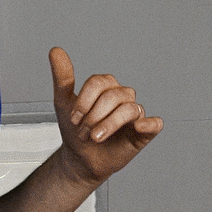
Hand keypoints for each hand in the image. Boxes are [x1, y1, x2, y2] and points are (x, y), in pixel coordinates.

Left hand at [50, 47, 162, 185]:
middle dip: (94, 116)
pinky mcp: (143, 133)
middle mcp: (123, 97)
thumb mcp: (63, 103)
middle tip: (83, 133)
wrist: (80, 160)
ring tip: (95, 138)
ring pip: (130, 109)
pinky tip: (138, 126)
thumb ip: (63, 77)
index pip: (99, 83)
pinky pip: (155, 124)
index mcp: (107, 87)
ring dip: (109, 124)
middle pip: (113, 96)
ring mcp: (134, 115)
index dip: (84, 101)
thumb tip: (55, 50)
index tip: (73, 119)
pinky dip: (149, 124)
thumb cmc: (75, 131)